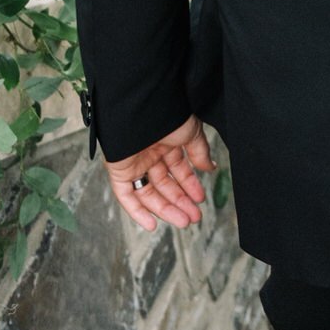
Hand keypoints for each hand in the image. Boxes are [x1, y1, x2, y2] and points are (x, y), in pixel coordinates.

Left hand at [102, 115, 212, 234]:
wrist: (143, 105)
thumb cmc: (167, 113)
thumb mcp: (191, 133)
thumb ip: (199, 152)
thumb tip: (210, 168)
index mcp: (166, 144)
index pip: (178, 171)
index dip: (190, 186)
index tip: (201, 199)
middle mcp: (150, 155)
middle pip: (165, 186)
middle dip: (180, 202)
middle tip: (194, 217)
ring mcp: (134, 163)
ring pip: (149, 194)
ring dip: (166, 209)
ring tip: (183, 221)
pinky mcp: (118, 170)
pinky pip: (126, 195)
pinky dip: (137, 211)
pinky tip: (152, 224)